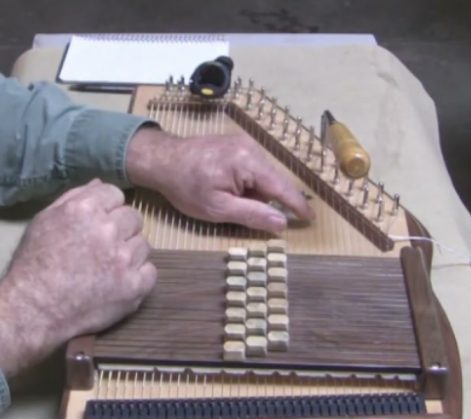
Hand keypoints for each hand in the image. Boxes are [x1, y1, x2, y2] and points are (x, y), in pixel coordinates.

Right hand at [0, 179, 157, 376]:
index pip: (115, 194)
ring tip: (105, 268)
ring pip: (142, 245)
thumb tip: (99, 185)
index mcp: (84, 209)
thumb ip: (73, 198)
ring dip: (128, 253)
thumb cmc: (33, 264)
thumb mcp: (44, 221)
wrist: (33, 310)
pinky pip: (150, 272)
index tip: (95, 224)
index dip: (105, 209)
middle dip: (119, 229)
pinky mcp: (133, 287)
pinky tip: (117, 282)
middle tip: (100, 247)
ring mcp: (123, 260)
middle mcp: (107, 230)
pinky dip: (137, 276)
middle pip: (133, 217)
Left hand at [125, 129, 313, 232]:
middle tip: (234, 210)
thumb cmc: (185, 186)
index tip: (310, 220)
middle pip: (271, 182)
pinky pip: (250, 169)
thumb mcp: (217, 208)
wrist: (160, 160)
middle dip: (261, 200)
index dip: (297, 205)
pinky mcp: (234, 145)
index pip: (282, 187)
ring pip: (260, 176)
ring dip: (250, 193)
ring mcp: (242, 144)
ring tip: (222, 197)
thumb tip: (282, 223)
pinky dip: (243, 183)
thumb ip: (252, 215)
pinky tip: (222, 188)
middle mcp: (251, 148)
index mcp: (249, 162)